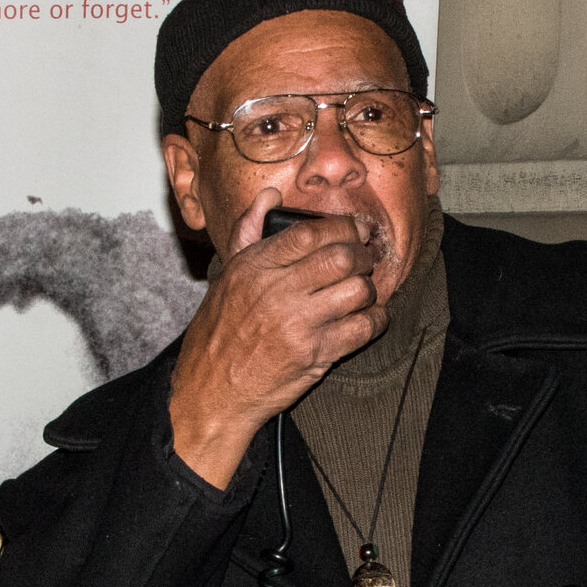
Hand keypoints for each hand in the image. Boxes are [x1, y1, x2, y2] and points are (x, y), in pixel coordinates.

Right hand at [168, 191, 386, 487]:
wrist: (211, 390)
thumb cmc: (218, 334)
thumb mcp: (225, 276)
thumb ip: (248, 232)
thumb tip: (269, 196)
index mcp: (254, 266)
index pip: (310, 232)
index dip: (343, 226)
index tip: (357, 229)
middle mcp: (276, 291)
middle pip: (341, 257)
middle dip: (363, 256)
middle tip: (366, 260)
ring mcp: (298, 324)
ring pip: (358, 290)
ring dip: (370, 289)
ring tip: (364, 291)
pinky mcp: (315, 355)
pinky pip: (363, 329)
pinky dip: (375, 321)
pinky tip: (369, 319)